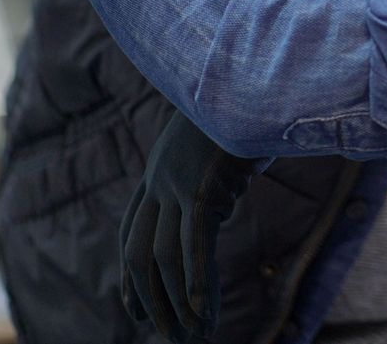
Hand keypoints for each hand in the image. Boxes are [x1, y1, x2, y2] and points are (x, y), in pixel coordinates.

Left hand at [120, 110, 261, 340]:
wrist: (254, 69)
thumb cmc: (253, 93)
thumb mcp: (229, 128)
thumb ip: (223, 155)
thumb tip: (243, 164)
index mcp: (162, 162)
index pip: (134, 229)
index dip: (132, 275)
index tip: (135, 311)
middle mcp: (161, 175)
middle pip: (140, 253)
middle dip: (151, 300)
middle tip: (168, 336)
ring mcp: (178, 182)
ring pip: (166, 258)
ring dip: (178, 304)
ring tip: (193, 336)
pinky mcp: (200, 188)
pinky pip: (194, 246)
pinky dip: (197, 284)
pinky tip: (203, 313)